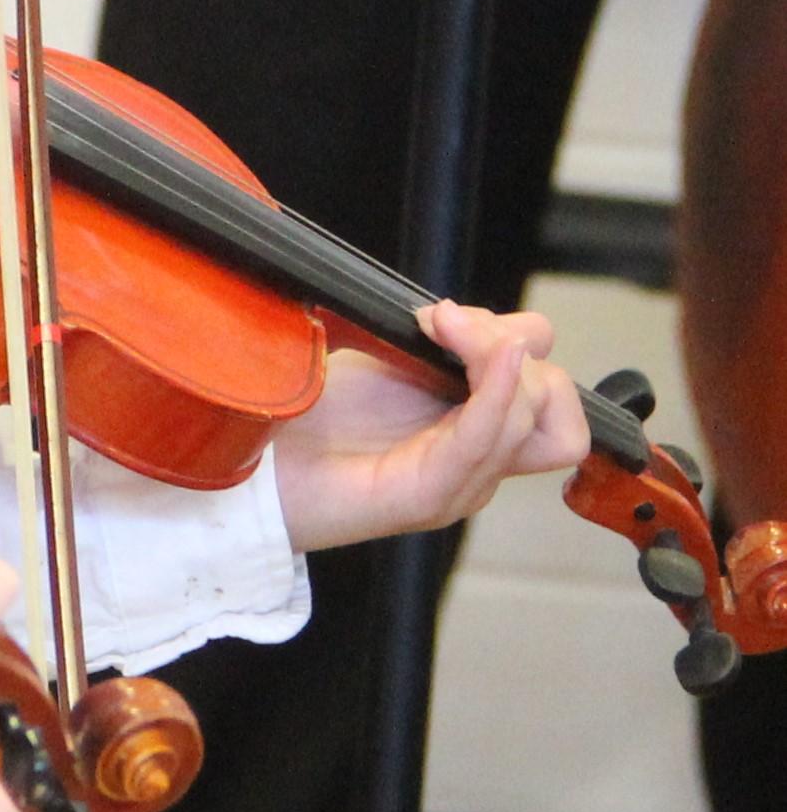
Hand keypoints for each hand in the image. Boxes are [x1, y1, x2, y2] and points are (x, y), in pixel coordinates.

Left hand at [271, 300, 590, 550]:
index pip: (549, 386)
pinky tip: (494, 360)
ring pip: (532, 421)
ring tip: (443, 332)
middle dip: (511, 341)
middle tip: (444, 323)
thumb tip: (461, 315)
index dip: (519, 339)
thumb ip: (438, 344)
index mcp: (477, 429)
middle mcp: (480, 461)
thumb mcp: (385, 363)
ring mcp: (460, 483)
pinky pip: (483, 442)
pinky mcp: (427, 496)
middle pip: (553, 401)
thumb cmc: (313, 422)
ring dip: (496, 358)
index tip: (447, 315)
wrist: (259, 471)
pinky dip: (497, 396)